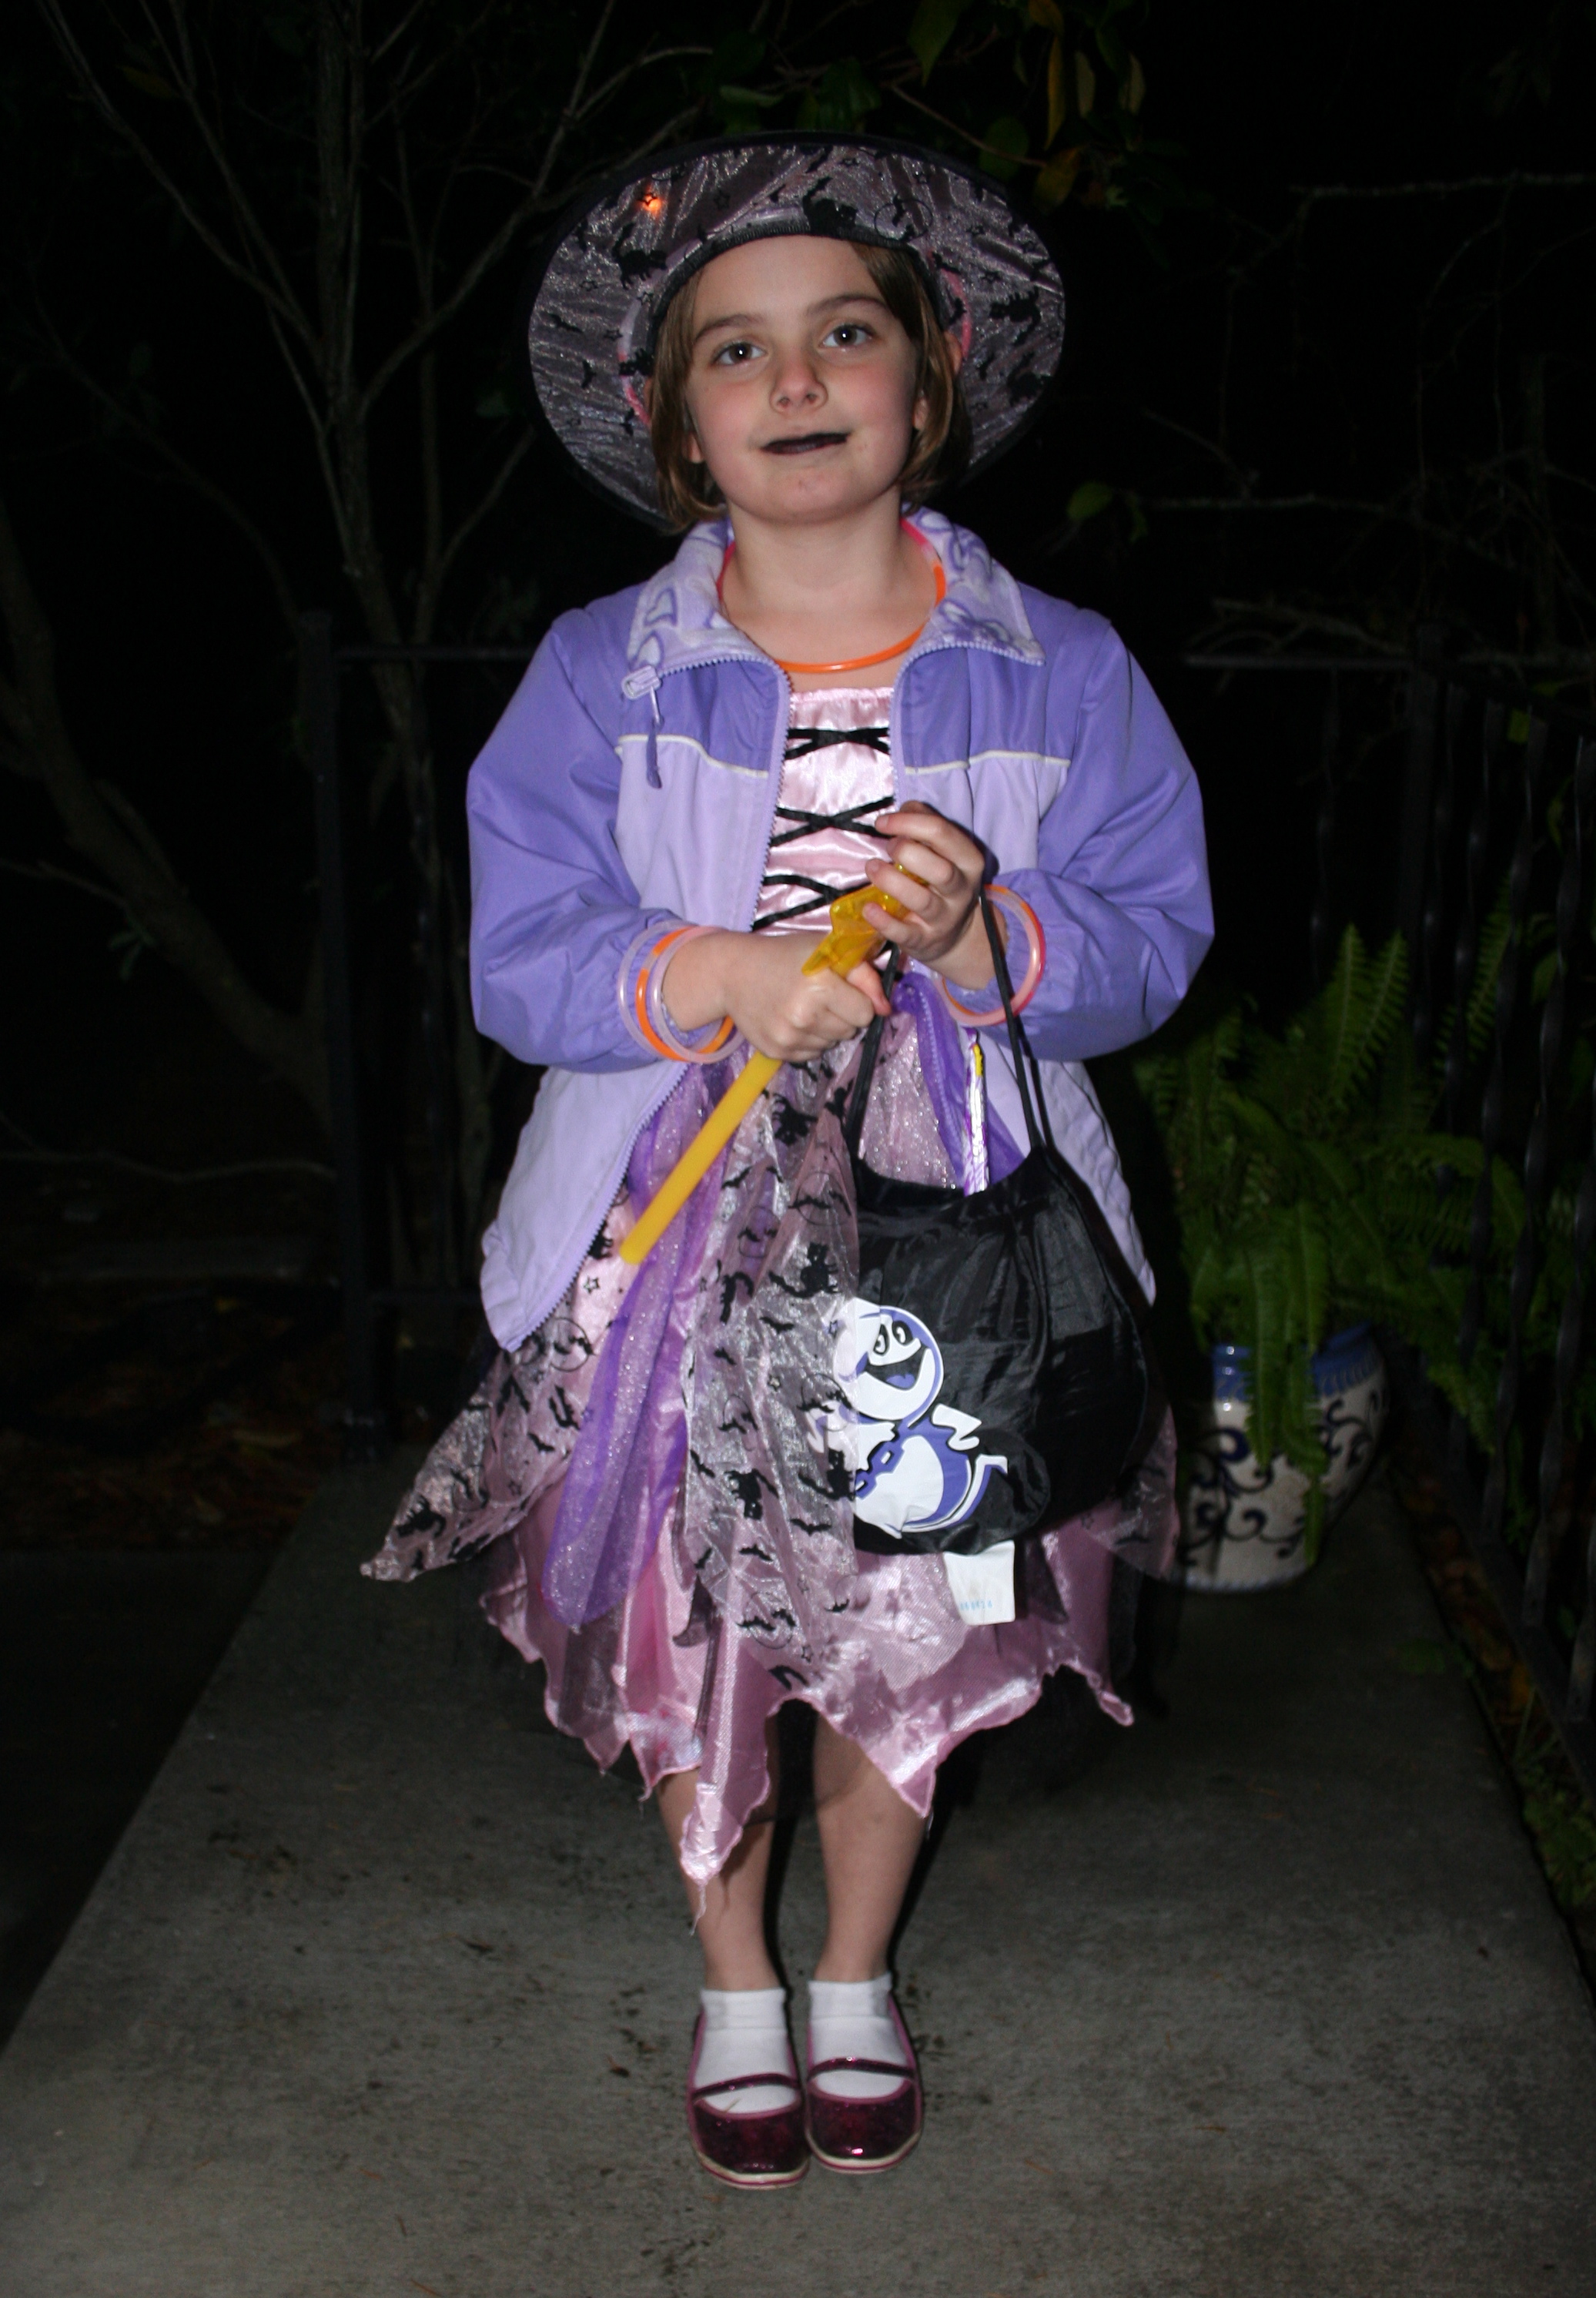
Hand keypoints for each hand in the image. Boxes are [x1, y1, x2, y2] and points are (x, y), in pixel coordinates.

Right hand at [661, 927, 890, 1062]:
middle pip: (850, 1031)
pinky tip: (791, 1020)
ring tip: (804, 1007)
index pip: (865, 1013)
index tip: (840, 988)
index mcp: (820, 986)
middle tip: (820, 996)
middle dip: (843, 1015)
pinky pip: (812, 1054)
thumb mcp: (827, 950)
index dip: (857, 999)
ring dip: (826, 1029)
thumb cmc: (785, 955)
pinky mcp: (777, 1052)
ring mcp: (788, 1037)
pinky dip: (808, 1040)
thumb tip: (885, 1010)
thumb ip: (864, 975)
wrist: (733, 973)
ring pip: (832, 1044)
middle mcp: (804, 1015)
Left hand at [862, 803, 995, 989]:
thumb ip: (926, 824)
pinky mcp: (924, 941)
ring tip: (872, 867)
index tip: (882, 823)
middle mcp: (961, 890)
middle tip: (887, 847)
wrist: (955, 936)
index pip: (942, 833)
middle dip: (907, 852)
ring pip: (921, 900)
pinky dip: (883, 920)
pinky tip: (868, 908)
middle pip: (939, 869)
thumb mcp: (944, 852)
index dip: (908, 822)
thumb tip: (905, 809)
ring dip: (891, 881)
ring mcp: (943, 918)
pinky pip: (904, 932)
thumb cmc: (942, 884)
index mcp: (968, 861)